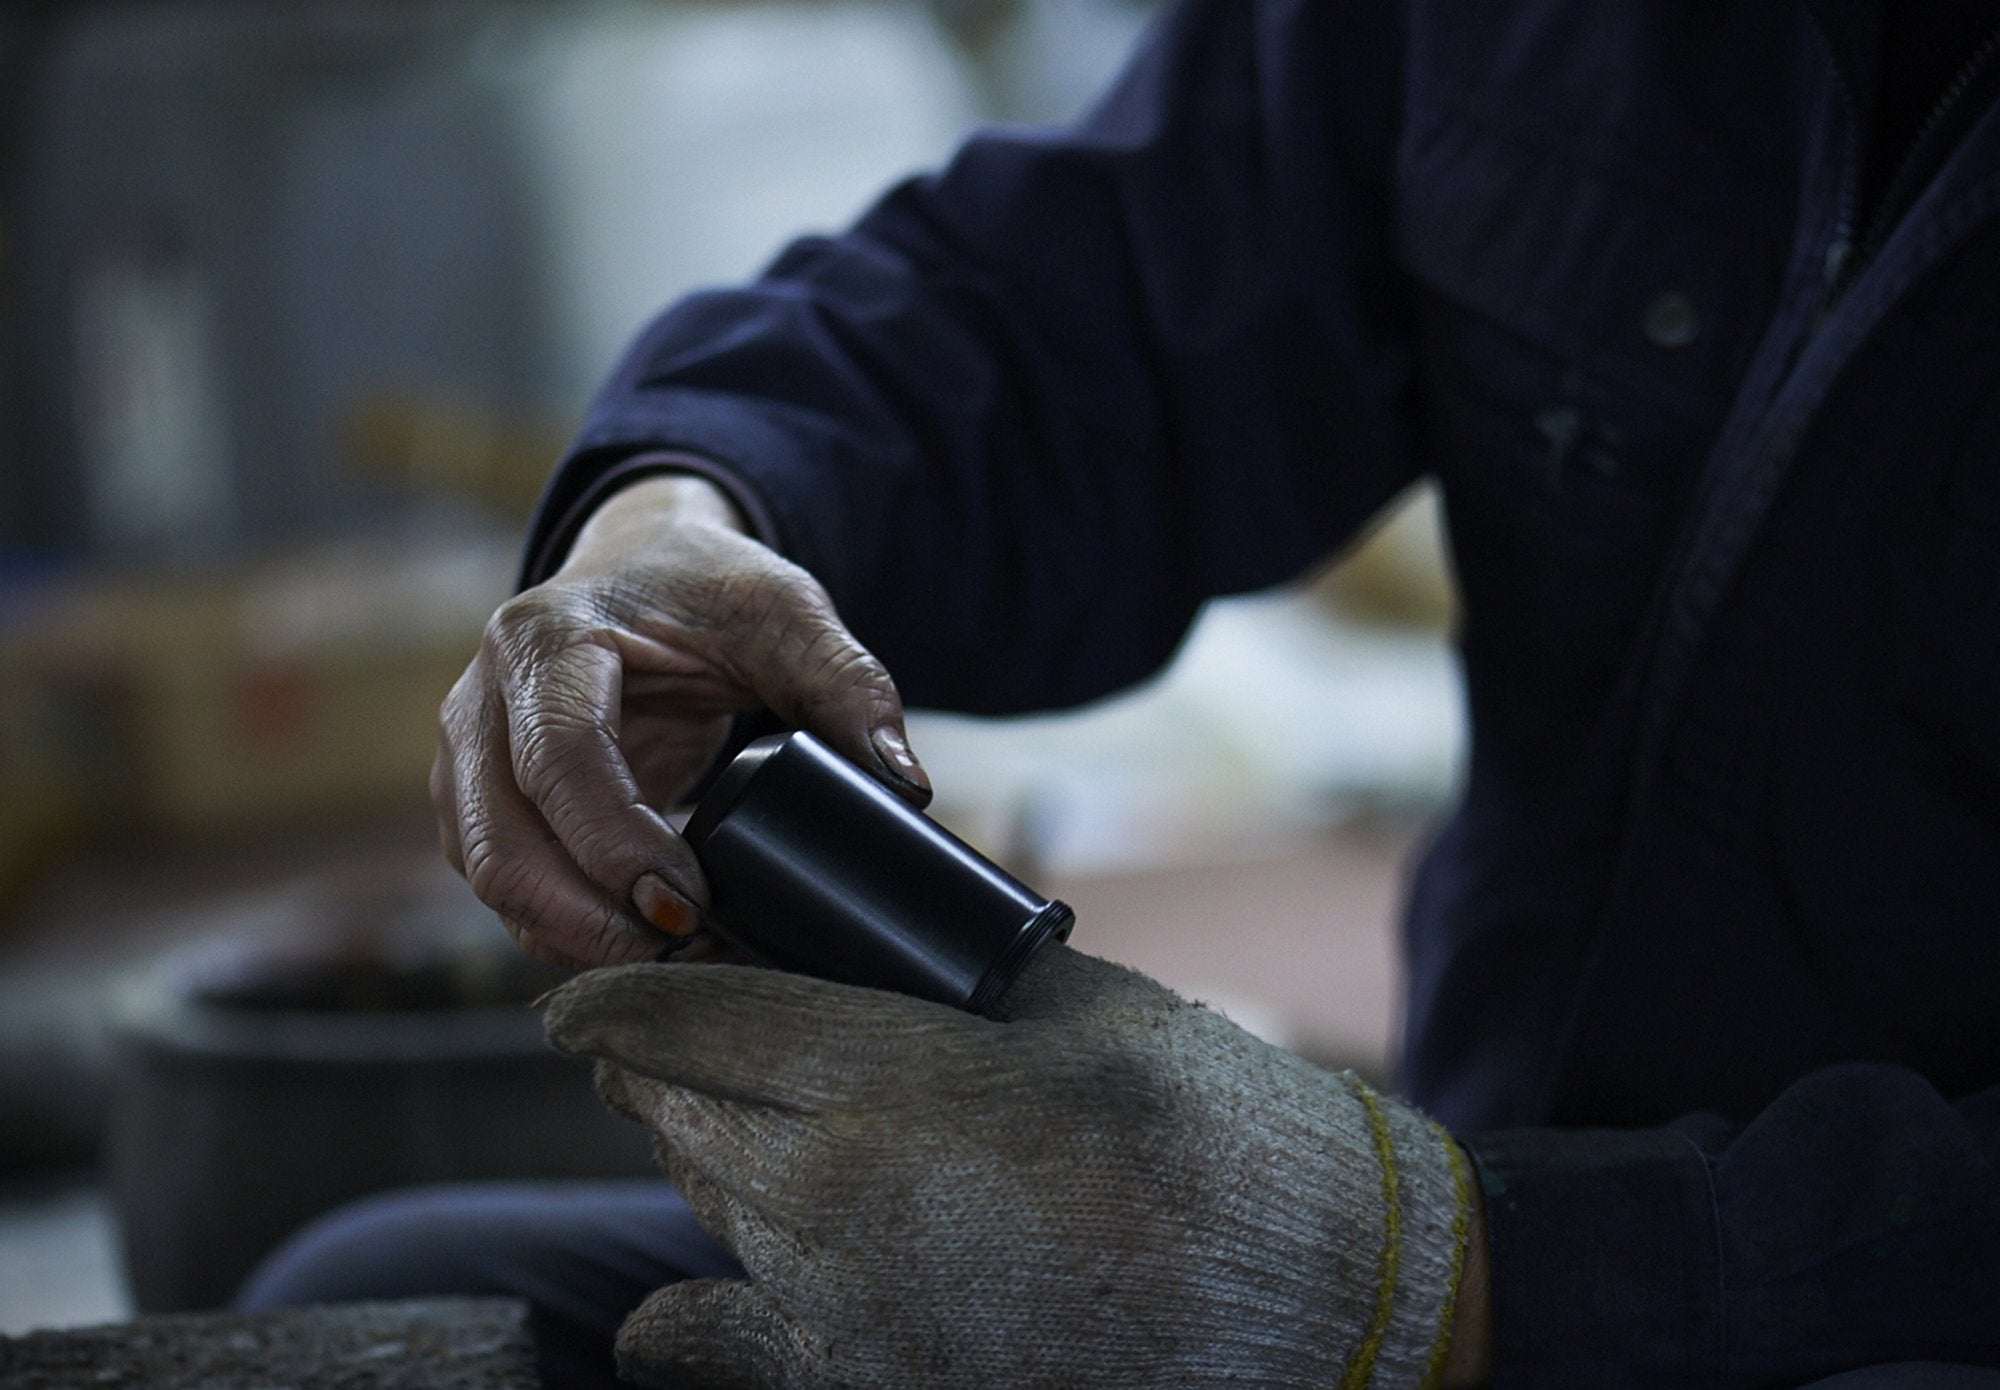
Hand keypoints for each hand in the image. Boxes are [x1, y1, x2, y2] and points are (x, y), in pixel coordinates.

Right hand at [432, 475, 930, 967]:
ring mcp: (468, 762)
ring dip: (582, 939)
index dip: (618, 846)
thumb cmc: (705, 587)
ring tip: (686, 955)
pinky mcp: (481, 810)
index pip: (559, 759)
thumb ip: (847, 686)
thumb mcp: (786, 610)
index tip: (695, 903)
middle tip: (694, 953)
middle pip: (502, 846)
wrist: (641, 568)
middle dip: (593, 922)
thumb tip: (901, 785)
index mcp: (547, 640)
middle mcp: (481, 703)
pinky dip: (572, 932)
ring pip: (495, 883)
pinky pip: (508, 893)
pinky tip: (650, 941)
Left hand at [545, 946, 1483, 1388]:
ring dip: (701, 1158)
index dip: (621, 1002)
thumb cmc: (1212, 1130)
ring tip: (724, 1122)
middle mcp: (839, 1209)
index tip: (573, 996)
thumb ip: (939, 979)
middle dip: (659, 1070)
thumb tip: (850, 951)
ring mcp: (849, 1321)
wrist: (1319, 1298)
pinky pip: (725, 1349)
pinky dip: (697, 1314)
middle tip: (661, 1041)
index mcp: (893, 1085)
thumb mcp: (1075, 1008)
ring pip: (711, 1214)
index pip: (700, 1025)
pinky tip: (683, 1297)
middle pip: (686, 1117)